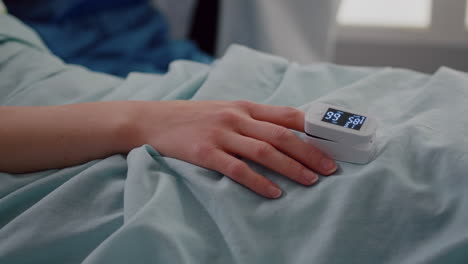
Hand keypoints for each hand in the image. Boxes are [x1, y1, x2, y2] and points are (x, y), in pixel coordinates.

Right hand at [132, 100, 336, 197]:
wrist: (153, 120)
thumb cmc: (193, 117)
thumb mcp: (225, 109)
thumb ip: (252, 118)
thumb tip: (284, 131)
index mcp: (245, 107)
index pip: (287, 115)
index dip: (312, 128)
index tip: (332, 143)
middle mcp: (236, 118)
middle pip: (281, 136)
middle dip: (310, 153)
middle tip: (330, 169)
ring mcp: (221, 134)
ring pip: (264, 152)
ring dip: (292, 168)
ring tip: (311, 181)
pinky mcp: (205, 152)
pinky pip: (237, 169)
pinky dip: (258, 182)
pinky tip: (274, 192)